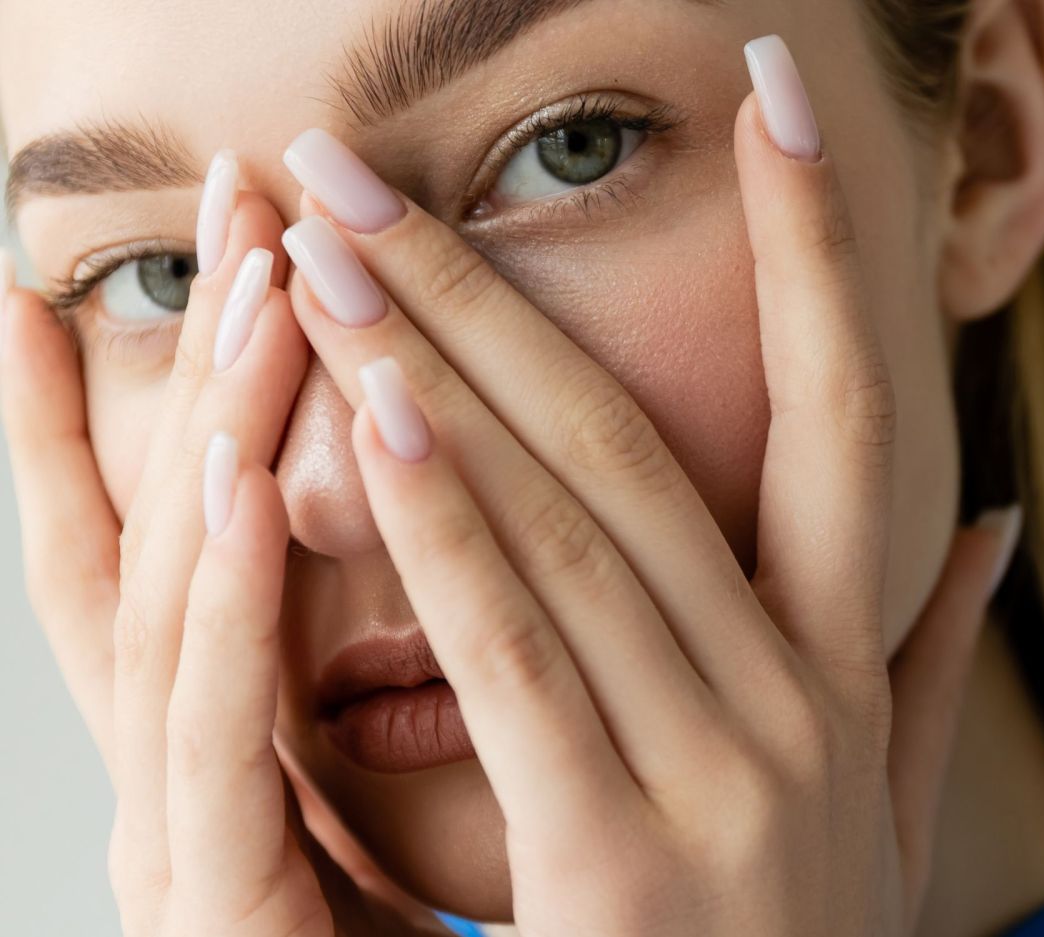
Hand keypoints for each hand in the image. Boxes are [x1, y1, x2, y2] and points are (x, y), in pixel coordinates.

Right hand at [0, 188, 437, 935]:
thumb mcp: (452, 793)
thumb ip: (477, 679)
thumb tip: (504, 557)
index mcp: (255, 744)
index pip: (213, 528)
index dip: (219, 388)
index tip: (246, 257)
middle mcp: (206, 782)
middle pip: (192, 528)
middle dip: (222, 362)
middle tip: (244, 202)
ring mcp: (192, 852)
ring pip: (190, 606)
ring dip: (224, 434)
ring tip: (261, 282)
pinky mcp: (216, 918)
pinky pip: (224, 739)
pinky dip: (229, 604)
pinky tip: (249, 482)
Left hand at [278, 55, 1021, 936]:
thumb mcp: (888, 808)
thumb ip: (937, 664)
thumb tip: (987, 533)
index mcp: (842, 668)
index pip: (846, 411)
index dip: (818, 245)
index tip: (776, 101)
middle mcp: (792, 695)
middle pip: (635, 440)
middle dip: (492, 286)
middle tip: (369, 165)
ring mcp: (720, 771)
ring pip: (566, 522)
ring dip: (440, 368)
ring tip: (338, 249)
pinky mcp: (619, 859)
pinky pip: (521, 655)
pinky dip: (448, 528)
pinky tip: (377, 415)